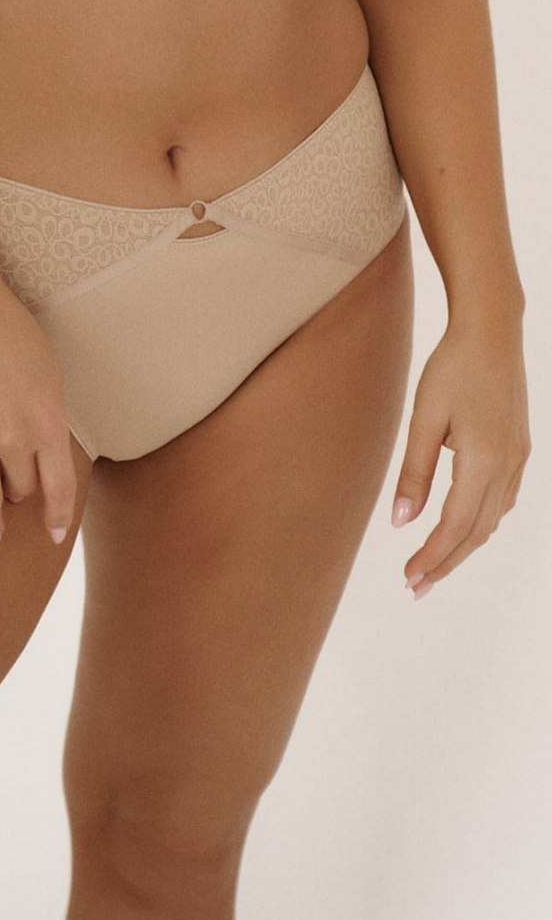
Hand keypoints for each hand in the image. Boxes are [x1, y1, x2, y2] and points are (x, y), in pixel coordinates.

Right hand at [0, 282, 77, 547]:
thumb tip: (47, 440)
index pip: (60, 486)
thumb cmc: (10, 331)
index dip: (58, 516)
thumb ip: (48, 411)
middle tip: (14, 498)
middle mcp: (14, 441)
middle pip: (22, 488)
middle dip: (20, 495)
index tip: (55, 534)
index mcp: (47, 423)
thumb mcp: (49, 373)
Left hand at [391, 319, 530, 596]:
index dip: (432, 556)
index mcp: (483, 460)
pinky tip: (463, 528)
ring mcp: (518, 457)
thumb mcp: (424, 418)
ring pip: (492, 519)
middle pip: (477, 531)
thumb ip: (414, 472)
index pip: (456, 525)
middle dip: (447, 563)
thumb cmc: (451, 368)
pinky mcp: (519, 448)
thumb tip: (400, 521)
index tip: (409, 578)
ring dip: (464, 546)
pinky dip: (481, 522)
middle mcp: (507, 465)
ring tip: (433, 566)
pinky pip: (502, 499)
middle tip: (416, 587)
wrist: (491, 331)